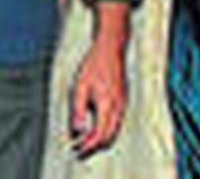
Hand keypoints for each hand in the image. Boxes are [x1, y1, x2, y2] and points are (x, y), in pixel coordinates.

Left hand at [69, 17, 126, 155]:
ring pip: (114, 131)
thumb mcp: (80, 87)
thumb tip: (77, 131)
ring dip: (100, 139)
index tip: (76, 149)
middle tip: (79, 148)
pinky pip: (117, 122)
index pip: (99, 135)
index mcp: (107, 106)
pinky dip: (107, 130)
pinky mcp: (123, 101)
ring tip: (85, 141)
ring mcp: (123, 105)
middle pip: (109, 137)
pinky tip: (96, 127)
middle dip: (94, 146)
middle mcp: (118, 108)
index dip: (88, 145)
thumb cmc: (93, 66)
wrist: (111, 50)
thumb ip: (78, 111)